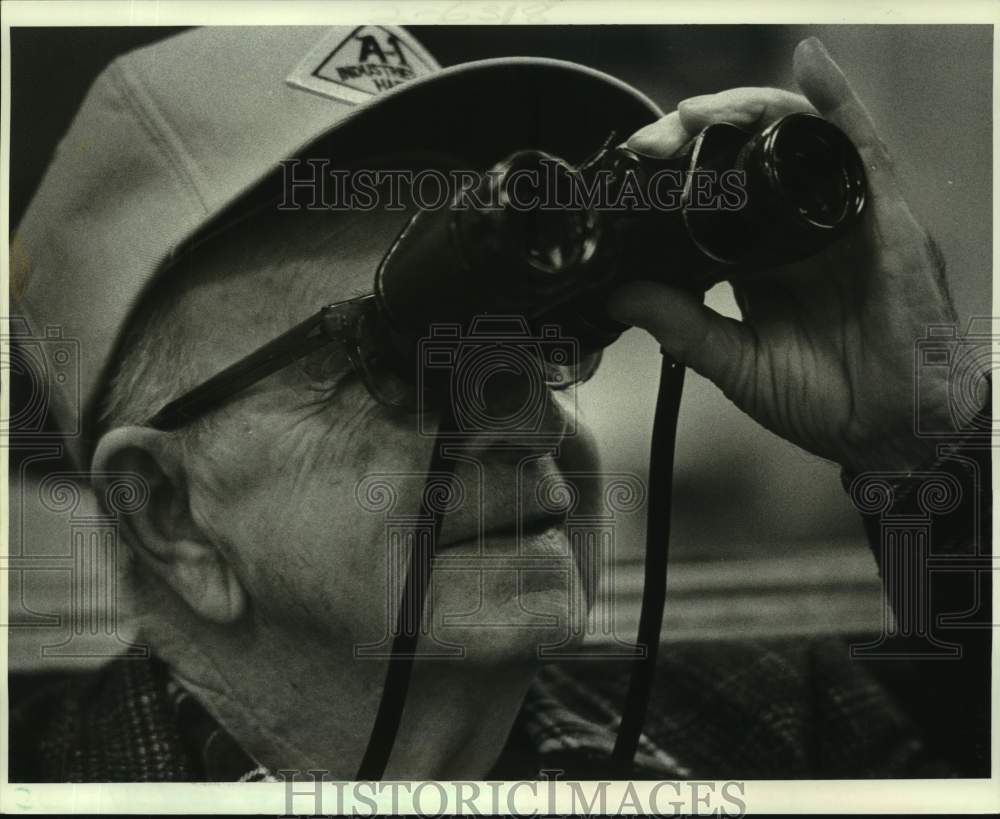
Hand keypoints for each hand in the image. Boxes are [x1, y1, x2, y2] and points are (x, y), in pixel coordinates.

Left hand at [610, 37, 970, 473]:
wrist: (891, 432)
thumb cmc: (828, 401)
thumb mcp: (735, 362)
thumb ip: (682, 325)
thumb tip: (620, 294)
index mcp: (766, 259)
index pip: (716, 194)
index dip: (676, 172)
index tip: (634, 166)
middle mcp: (803, 230)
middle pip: (751, 155)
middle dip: (697, 135)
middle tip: (652, 139)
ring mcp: (843, 220)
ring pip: (798, 140)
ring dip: (747, 112)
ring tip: (697, 112)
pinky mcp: (885, 221)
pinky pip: (863, 151)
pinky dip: (838, 104)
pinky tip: (810, 64)